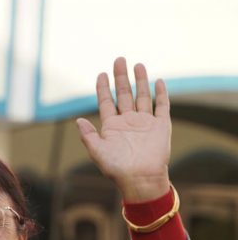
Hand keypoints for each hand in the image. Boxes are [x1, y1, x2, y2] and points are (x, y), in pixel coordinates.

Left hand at [76, 57, 171, 202]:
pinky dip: (160, 94)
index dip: (103, 88)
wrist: (141, 179)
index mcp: (111, 127)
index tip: (101, 74)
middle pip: (124, 94)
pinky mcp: (161, 126)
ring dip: (140, 81)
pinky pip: (161, 106)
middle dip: (121, 77)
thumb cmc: (117, 169)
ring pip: (142, 96)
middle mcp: (128, 122)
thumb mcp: (98, 152)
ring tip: (138, 65)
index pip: (106, 102)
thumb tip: (78, 120)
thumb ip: (88, 136)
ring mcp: (145, 122)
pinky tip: (158, 81)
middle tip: (120, 59)